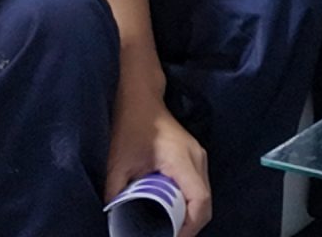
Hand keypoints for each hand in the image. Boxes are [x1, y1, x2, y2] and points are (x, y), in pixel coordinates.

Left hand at [106, 101, 210, 236]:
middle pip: (206, 202)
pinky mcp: (195, 157)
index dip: (191, 226)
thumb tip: (114, 218)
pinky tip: (174, 210)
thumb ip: (116, 192)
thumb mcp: (118, 162)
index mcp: (182, 160)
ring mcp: (199, 156)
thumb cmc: (131, 126)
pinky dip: (190, 203)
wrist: (142, 99)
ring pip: (204, 195)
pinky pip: (199, 186)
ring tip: (171, 228)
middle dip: (191, 226)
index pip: (200, 200)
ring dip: (191, 215)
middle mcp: (198, 159)